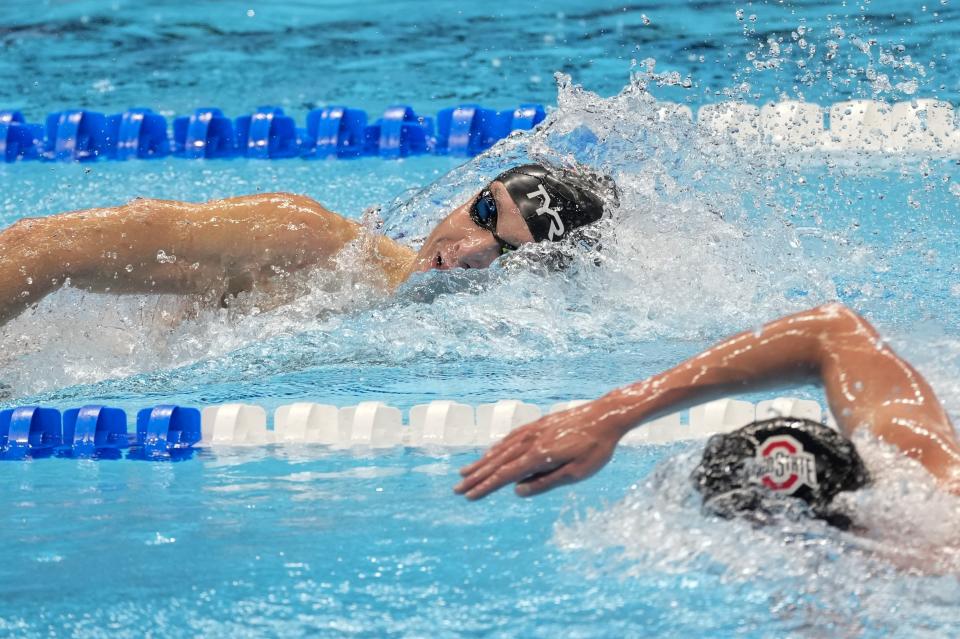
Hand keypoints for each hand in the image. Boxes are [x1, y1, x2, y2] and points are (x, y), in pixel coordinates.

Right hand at [454, 405, 624, 499]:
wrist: (606, 415)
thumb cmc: (596, 449)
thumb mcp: (576, 474)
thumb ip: (545, 483)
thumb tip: (517, 492)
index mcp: (539, 456)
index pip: (505, 476)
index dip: (486, 487)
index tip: (469, 497)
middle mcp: (531, 442)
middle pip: (497, 462)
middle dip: (477, 477)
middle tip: (457, 489)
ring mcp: (532, 431)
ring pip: (501, 449)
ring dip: (482, 462)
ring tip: (466, 472)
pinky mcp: (538, 425)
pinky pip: (511, 438)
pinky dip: (497, 448)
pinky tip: (491, 453)